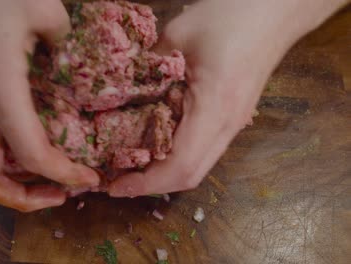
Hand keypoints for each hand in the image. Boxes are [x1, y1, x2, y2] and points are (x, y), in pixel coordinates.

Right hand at [0, 0, 99, 211]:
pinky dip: (10, 161)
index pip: (30, 153)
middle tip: (60, 194)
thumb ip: (68, 36)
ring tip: (50, 180)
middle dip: (23, 199)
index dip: (62, 174)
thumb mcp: (40, 7)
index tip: (90, 178)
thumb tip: (78, 59)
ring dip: (14, 185)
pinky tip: (36, 147)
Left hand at [109, 0, 347, 196]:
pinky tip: (154, 144)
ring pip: (198, 165)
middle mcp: (227, 125)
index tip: (115, 185)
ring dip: (163, 172)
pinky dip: (176, 156)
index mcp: (215, 107)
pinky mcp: (232, 116)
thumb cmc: (231, 15)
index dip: (146, 182)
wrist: (275, 11)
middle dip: (152, 185)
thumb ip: (146, 66)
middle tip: (117, 180)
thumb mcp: (177, 35)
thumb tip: (120, 89)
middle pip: (191, 175)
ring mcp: (234, 123)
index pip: (180, 164)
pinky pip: (203, 148)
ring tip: (130, 166)